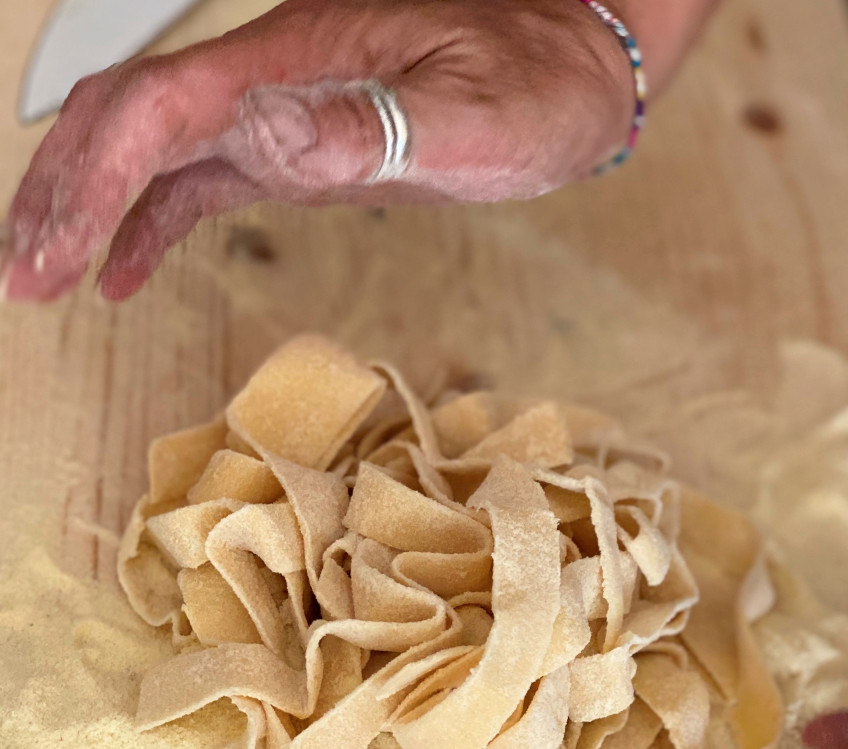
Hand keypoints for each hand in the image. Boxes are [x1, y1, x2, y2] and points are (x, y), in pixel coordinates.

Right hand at [1, 0, 633, 302]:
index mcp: (294, 63)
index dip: (94, 183)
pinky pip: (198, 179)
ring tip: (41, 271)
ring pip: (148, 147)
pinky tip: (123, 271)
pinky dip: (149, 224)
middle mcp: (269, 79)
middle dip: (62, 195)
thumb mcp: (473, 114)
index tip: (53, 255)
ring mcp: (278, 111)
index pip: (158, 113)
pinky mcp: (297, 145)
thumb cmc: (536, 84)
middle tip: (20, 272)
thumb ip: (371, 124)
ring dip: (87, 207)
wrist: (570, 64)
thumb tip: (264, 135)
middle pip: (127, 122)